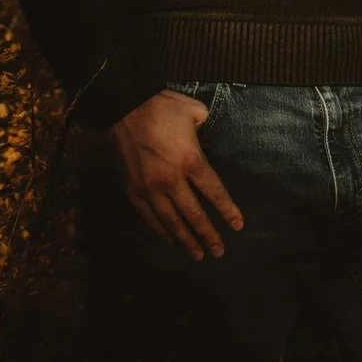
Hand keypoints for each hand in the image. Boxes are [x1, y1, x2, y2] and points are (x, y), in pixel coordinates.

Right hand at [111, 89, 243, 260]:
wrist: (124, 107)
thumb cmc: (161, 106)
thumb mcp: (193, 110)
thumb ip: (205, 124)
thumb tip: (207, 130)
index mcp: (191, 160)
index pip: (214, 193)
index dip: (227, 211)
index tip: (237, 226)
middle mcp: (172, 180)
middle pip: (195, 215)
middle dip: (209, 235)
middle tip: (219, 252)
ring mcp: (150, 188)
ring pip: (172, 222)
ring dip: (186, 240)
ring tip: (198, 255)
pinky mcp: (133, 190)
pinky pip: (149, 217)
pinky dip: (161, 231)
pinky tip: (170, 240)